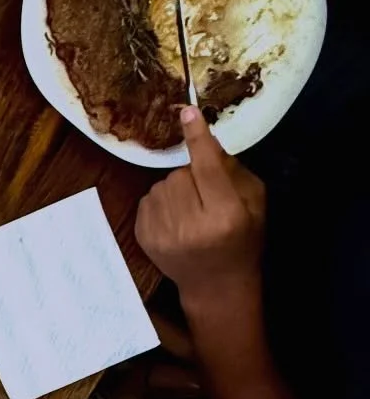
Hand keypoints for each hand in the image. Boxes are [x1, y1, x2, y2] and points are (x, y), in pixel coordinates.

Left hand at [134, 105, 265, 307]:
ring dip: (176, 190)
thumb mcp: (255, 205)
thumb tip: (207, 141)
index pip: (206, 167)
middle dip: (193, 177)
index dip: (198, 138)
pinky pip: (148, 199)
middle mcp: (190, 225)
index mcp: (224, 215)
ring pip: (162, 184)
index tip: (188, 112)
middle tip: (207, 199)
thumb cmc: (242, 242)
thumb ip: (234, 172)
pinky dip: (162, 203)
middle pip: (182, 173)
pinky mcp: (143, 237)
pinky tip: (177, 222)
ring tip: (192, 213)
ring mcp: (162, 233)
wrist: (216, 286)